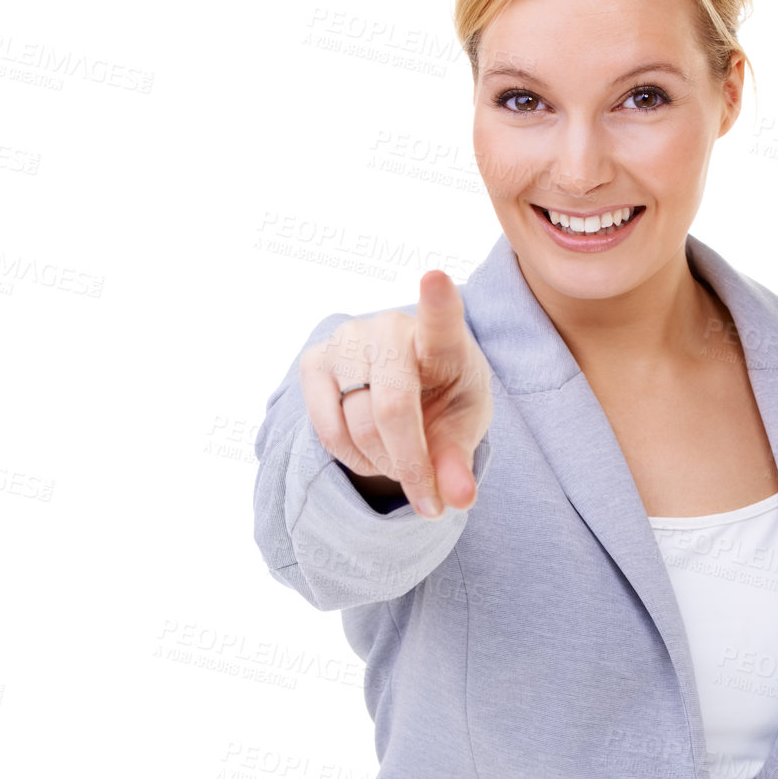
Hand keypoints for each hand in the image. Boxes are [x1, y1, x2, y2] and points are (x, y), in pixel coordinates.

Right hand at [301, 270, 493, 518]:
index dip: (437, 302)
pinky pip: (328, 431)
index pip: (440, 319)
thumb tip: (459, 499)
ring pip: (357, 427)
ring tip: (401, 460)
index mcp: (442, 339)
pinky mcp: (314, 362)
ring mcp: (347, 341)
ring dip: (382, 463)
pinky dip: (353, 459)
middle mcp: (390, 330)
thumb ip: (460, 463)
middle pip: (392, 409)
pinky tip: (370, 448)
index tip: (435, 278)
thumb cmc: (444, 401)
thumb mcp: (463, 431)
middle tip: (429, 501)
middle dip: (410, 465)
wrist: (405, 388)